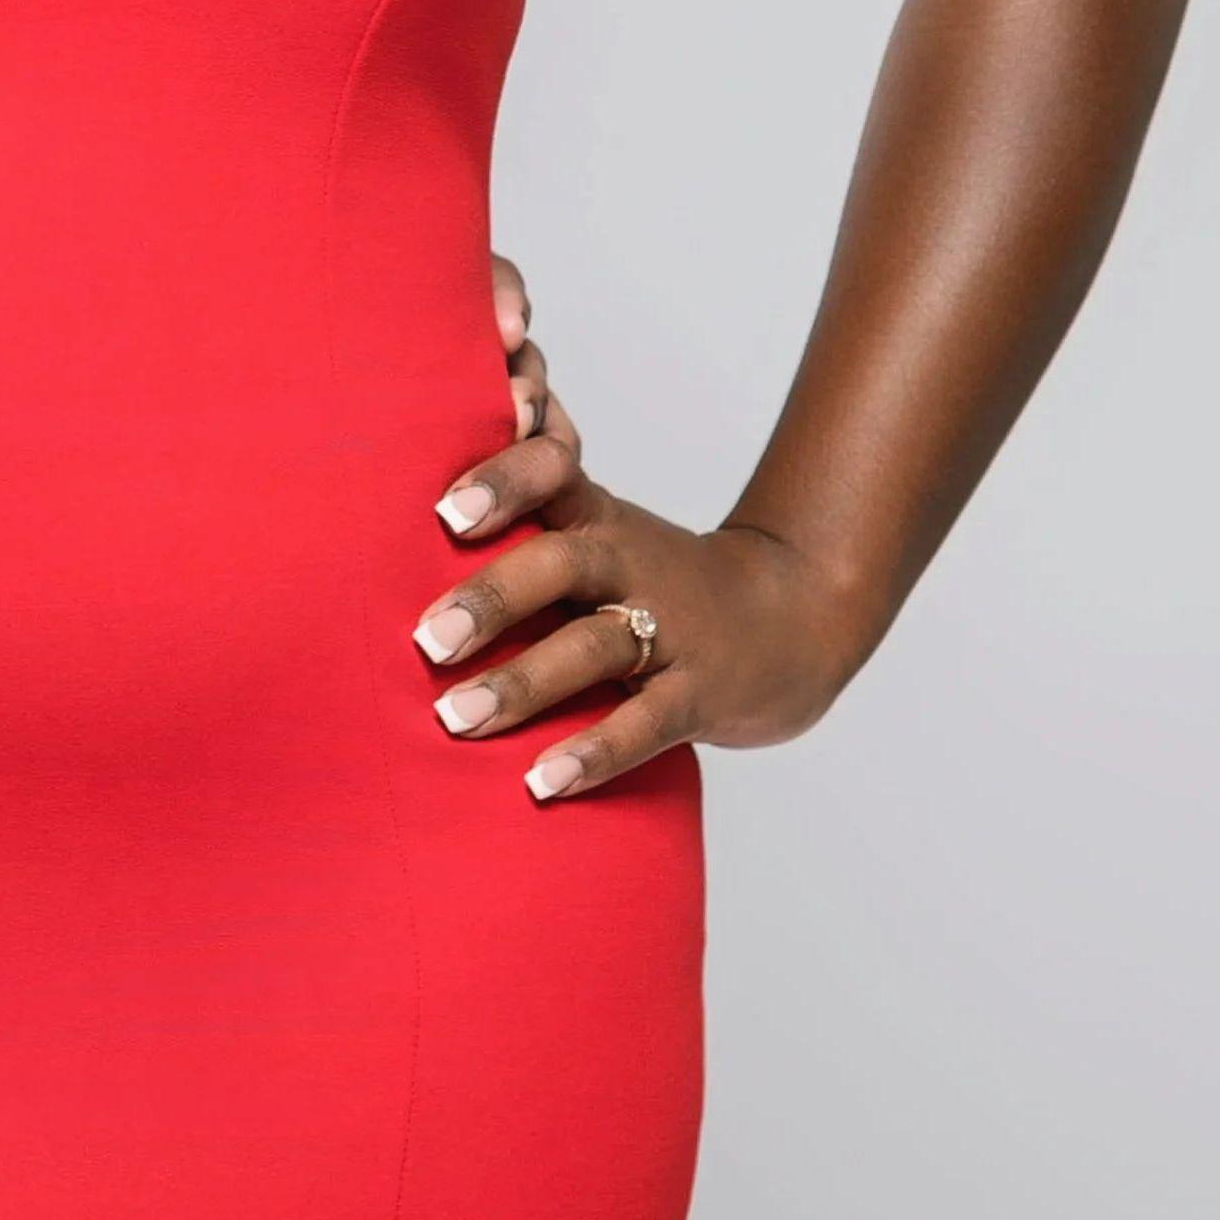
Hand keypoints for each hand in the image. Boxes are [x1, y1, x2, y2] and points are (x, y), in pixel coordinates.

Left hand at [411, 252, 863, 800]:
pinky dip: (594, 752)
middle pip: (563, 566)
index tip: (445, 510)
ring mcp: (670, 631)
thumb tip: (441, 437)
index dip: (505, 484)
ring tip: (454, 719)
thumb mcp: (600, 521)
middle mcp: (630, 566)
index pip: (552, 479)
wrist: (795, 616)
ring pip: (594, 650)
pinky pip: (645, 724)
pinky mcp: (699, 695)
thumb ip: (525, 489)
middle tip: (424, 638)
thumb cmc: (656, 572)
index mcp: (597, 519)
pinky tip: (542, 782)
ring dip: (523, 685)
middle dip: (493, 599)